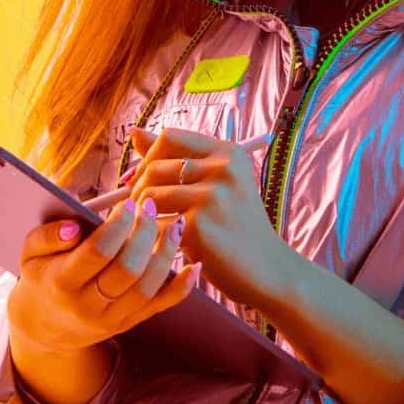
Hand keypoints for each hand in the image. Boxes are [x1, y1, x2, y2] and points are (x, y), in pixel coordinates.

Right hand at [7, 195, 200, 356]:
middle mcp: (88, 305)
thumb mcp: (29, 253)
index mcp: (62, 282)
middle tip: (150, 205)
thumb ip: (47, 236)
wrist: (45, 325)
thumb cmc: (40, 276)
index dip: (118, 225)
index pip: (98, 252)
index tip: (129, 203)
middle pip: (127, 270)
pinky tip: (193, 266)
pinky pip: (159, 306)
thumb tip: (74, 227)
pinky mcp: (128, 323)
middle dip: (144, 233)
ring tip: (174, 225)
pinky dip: (181, 288)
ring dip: (166, 254)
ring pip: (147, 288)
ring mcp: (111, 318)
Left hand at [121, 126, 294, 309]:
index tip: (141, 176)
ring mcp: (212, 197)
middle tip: (139, 207)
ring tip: (152, 226)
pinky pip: (153, 224)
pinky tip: (163, 243)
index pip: (169, 137)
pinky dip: (151, 235)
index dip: (147, 156)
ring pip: (149, 194)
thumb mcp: (217, 183)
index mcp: (228, 153)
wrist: (269, 271)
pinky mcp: (199, 226)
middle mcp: (223, 169)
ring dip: (141, 213)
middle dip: (138, 187)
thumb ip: (178, 157)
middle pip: (154, 166)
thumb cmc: (236, 226)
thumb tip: (134, 132)